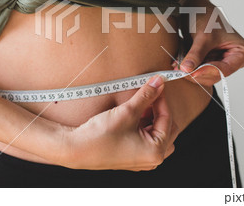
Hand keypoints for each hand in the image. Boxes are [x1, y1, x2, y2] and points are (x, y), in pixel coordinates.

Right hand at [59, 75, 178, 170]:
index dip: (162, 99)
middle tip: (149, 93)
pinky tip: (133, 115)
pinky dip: (144, 126)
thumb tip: (158, 82)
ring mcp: (142, 160)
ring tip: (139, 104)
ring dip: (152, 117)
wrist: (76, 149)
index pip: (168, 119)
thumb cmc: (100, 136)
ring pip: (158, 133)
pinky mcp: (132, 156)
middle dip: (159, 110)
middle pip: (167, 128)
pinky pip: (147, 139)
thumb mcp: (127, 111)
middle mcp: (152, 160)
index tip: (156, 84)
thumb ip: (147, 95)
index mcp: (156, 152)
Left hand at [174, 2, 243, 87]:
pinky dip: (187, 69)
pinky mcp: (209, 62)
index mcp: (242, 52)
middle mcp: (234, 60)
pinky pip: (198, 71)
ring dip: (190, 73)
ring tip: (176, 66)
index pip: (225, 69)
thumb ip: (195, 54)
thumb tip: (186, 70)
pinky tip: (177, 65)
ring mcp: (222, 61)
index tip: (192, 73)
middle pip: (215, 75)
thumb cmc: (206, 16)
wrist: (194, 8)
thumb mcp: (203, 36)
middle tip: (179, 71)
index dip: (208, 72)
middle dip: (196, 74)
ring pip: (205, 76)